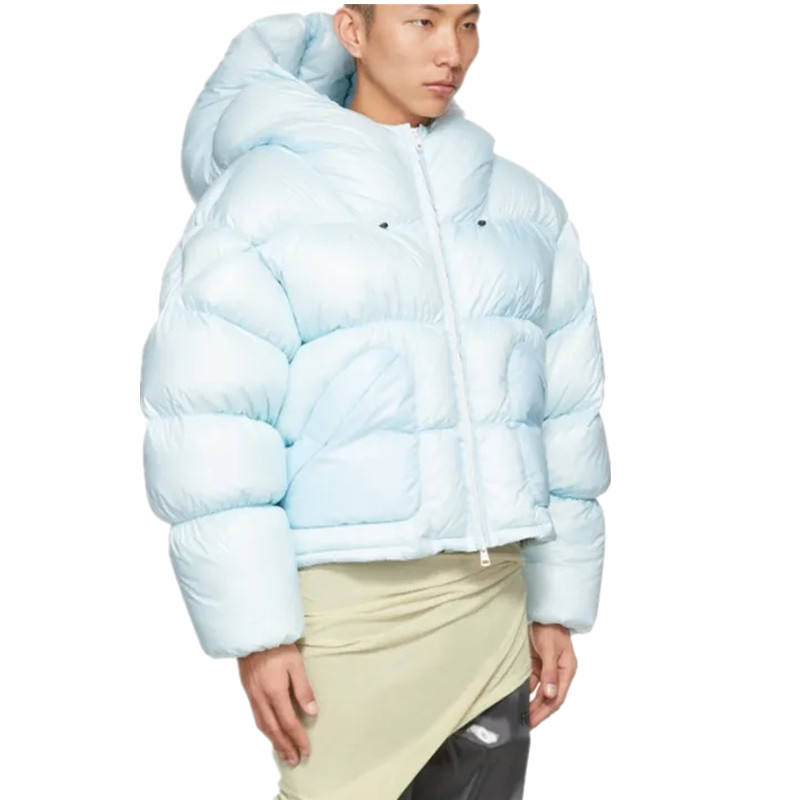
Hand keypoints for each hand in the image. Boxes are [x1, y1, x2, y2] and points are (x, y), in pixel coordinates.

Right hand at [237, 643, 317, 765]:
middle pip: (274, 730)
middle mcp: (261, 698)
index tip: (307, 750)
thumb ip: (303, 689)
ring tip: (283, 752)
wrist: (253, 632)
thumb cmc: (277, 645)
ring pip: (263, 725)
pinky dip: (265, 729)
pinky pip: (256, 716)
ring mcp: (252, 695)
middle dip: (285, 747)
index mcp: (275, 692)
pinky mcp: (248, 690)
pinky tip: (270, 731)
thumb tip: (312, 712)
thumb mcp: (296, 664)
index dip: (298, 738)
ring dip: (274, 741)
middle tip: (295, 760)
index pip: (289, 723)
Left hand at [527, 622, 577, 727]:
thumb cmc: (551, 628)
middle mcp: (558, 672)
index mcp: (567, 670)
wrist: (544, 612)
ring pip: (539, 691)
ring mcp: (547, 668)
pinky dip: (525, 689)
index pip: (557, 697)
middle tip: (525, 724)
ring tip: (520, 715)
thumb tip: (549, 695)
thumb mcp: (550, 650)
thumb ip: (549, 673)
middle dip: (537, 711)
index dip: (545, 711)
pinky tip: (517, 697)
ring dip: (531, 702)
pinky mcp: (537, 663)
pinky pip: (531, 680)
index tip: (533, 721)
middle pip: (548, 697)